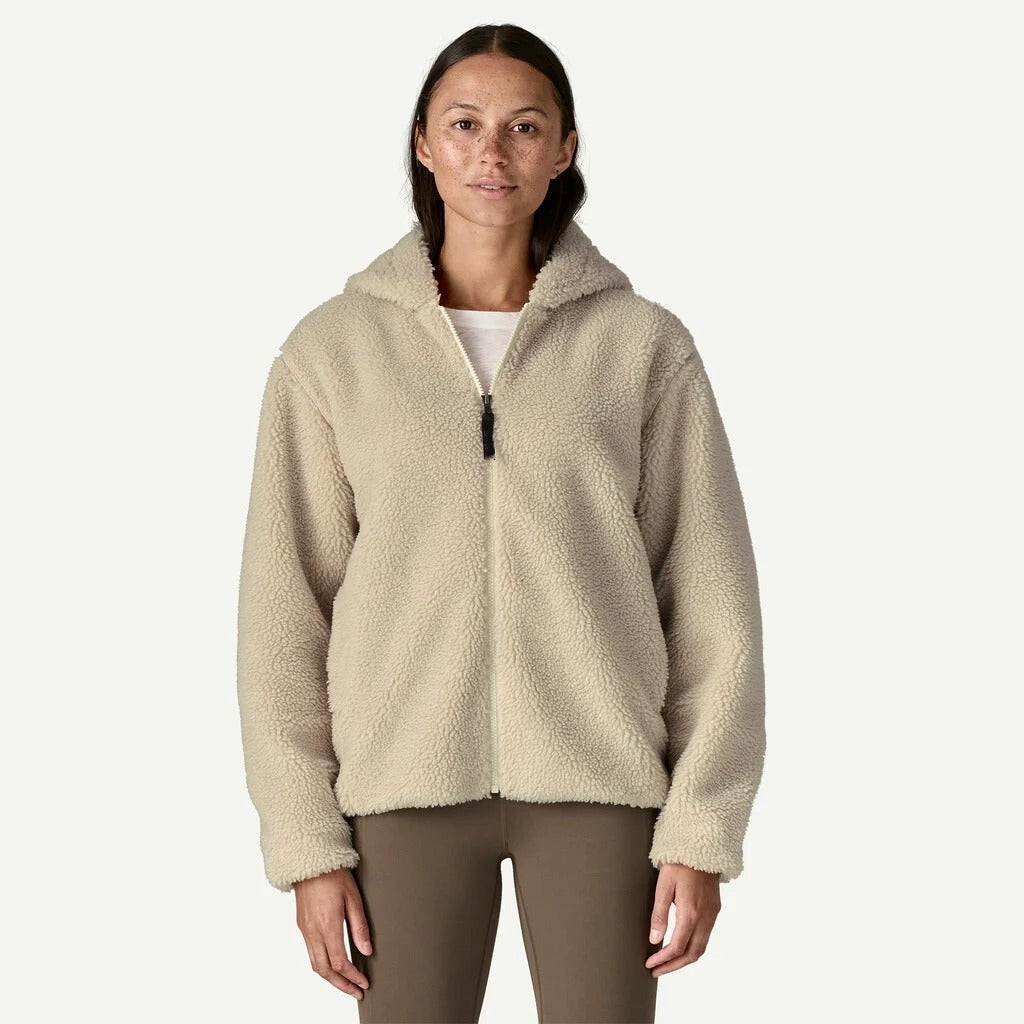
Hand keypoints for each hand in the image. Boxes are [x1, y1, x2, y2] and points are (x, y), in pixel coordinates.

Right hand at [294, 867, 372, 999]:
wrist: (311, 862)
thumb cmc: (334, 875)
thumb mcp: (353, 899)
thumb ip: (360, 927)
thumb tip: (366, 951)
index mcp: (328, 926)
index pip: (341, 963)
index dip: (353, 977)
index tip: (364, 983)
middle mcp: (313, 932)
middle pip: (325, 970)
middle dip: (341, 985)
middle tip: (356, 991)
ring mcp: (305, 930)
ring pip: (315, 964)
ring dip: (330, 978)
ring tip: (345, 983)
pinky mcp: (301, 925)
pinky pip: (310, 953)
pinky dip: (321, 965)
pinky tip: (332, 964)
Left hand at [646, 863, 720, 975]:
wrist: (703, 847)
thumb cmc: (680, 863)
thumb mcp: (663, 885)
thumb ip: (659, 914)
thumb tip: (654, 940)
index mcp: (691, 912)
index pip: (677, 947)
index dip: (663, 959)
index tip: (650, 963)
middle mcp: (705, 917)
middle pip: (692, 954)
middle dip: (673, 966)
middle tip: (656, 970)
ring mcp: (713, 915)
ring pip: (701, 948)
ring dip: (684, 959)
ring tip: (667, 963)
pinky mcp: (715, 910)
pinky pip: (706, 937)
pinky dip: (693, 948)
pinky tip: (681, 946)